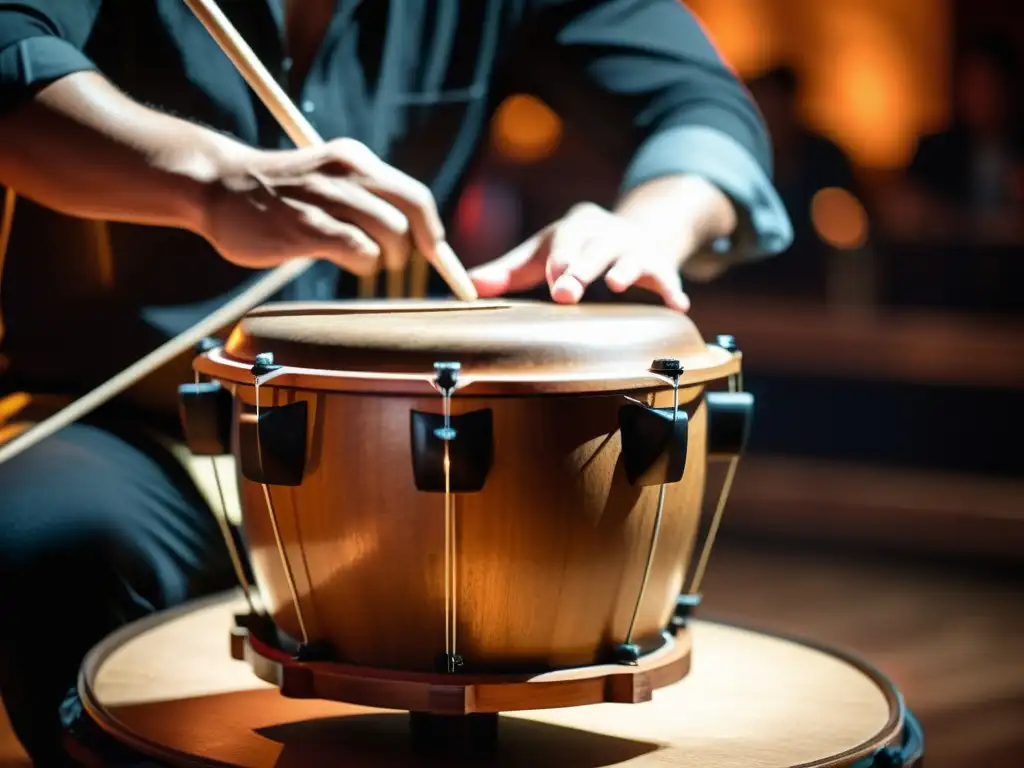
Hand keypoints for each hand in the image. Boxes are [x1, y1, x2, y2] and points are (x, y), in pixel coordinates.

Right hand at [199, 138, 451, 275]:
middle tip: (394, 261)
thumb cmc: (278, 194)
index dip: (433, 231)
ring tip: (364, 261)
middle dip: (416, 247)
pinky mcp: (306, 226)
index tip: (438, 255)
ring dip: (387, 258)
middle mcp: (346, 171)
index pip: (415, 195)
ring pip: (391, 232)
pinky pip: (360, 250)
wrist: (216, 186)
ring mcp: (326, 197)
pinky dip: (364, 263)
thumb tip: (412, 238)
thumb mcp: (328, 182)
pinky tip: (347, 262)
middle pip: (412, 212)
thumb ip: (365, 200)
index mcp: (355, 159)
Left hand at [468, 202, 690, 311]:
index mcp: (576, 225)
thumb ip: (509, 271)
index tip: (551, 280)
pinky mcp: (661, 266)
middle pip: (594, 248)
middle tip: (567, 290)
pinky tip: (678, 306)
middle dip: (582, 267)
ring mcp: (636, 248)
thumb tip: (469, 288)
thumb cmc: (576, 249)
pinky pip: (668, 277)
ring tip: (619, 285)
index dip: (558, 259)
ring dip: (625, 270)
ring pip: (631, 258)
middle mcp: (607, 232)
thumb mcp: (544, 253)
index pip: (564, 240)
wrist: (636, 233)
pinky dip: (672, 290)